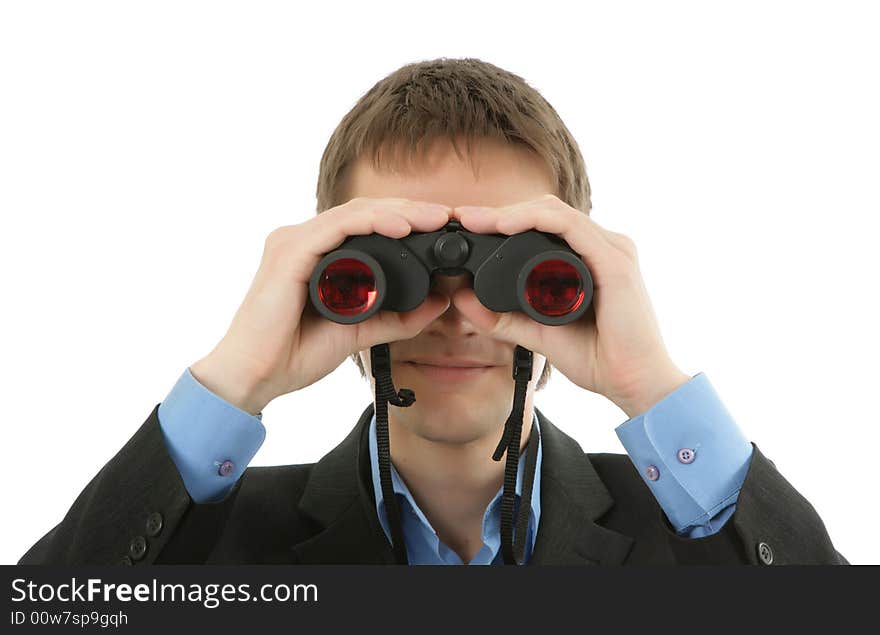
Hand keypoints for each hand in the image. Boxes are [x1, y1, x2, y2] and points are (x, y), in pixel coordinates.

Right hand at [190, 197, 452, 414]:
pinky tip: (401, 228)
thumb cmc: (293, 354)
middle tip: (448, 216)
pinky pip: (337, 228)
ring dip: (399, 212)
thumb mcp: (360, 332)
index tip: (445, 228)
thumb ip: (398, 319)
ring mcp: (294, 242)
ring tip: (434, 217)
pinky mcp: (289, 253)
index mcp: (317, 254)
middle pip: (366, 211)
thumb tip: (438, 302)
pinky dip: (372, 223)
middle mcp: (304, 240)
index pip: (368, 223)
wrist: (254, 377)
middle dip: (411, 210)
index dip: (409, 220)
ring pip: (356, 213)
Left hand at [451, 195, 689, 418]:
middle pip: (544, 211)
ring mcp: (611, 250)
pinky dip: (535, 220)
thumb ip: (501, 317)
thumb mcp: (537, 333)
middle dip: (500, 211)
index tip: (466, 226)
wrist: (635, 383)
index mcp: (587, 258)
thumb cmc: (598, 358)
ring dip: (511, 212)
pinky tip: (506, 225)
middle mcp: (601, 246)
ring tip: (477, 219)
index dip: (502, 220)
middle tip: (463, 217)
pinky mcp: (614, 261)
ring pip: (554, 212)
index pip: (542, 224)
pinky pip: (570, 226)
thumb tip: (461, 298)